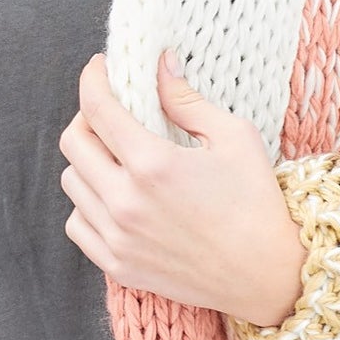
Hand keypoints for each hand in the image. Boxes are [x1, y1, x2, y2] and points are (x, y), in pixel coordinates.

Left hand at [57, 50, 306, 328]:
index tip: (99, 67)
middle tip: (110, 112)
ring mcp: (118, 237)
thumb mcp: (233, 137)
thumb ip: (187, 100)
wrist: (267, 275)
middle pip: (73, 143)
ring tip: (115, 156)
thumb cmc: (257, 202)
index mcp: (153, 164)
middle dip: (87, 117)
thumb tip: (160, 65)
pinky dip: (87, 204)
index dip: (93, 79)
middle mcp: (126, 202)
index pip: (98, 109)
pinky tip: (115, 196)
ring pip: (72, 182)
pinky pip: (77, 224)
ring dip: (87, 161)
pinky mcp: (118, 265)